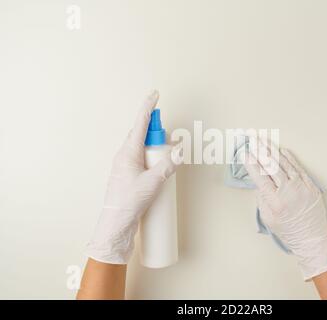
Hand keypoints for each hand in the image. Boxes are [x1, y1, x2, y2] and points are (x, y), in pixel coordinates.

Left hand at [86, 90, 181, 263]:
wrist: (116, 222)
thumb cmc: (130, 201)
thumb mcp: (154, 182)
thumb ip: (168, 164)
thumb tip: (179, 151)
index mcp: (128, 152)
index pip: (140, 123)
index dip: (148, 107)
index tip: (155, 94)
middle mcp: (124, 155)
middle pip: (140, 133)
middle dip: (153, 128)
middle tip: (167, 133)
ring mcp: (123, 165)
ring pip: (139, 146)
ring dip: (152, 144)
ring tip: (164, 153)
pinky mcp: (126, 174)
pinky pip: (139, 157)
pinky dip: (149, 155)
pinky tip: (156, 165)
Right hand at [243, 139, 326, 279]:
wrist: (311, 238)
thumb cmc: (288, 231)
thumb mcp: (267, 218)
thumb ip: (262, 198)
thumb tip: (260, 181)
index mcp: (275, 202)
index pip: (260, 176)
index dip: (251, 163)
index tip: (244, 153)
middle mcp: (288, 192)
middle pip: (271, 165)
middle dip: (260, 150)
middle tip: (252, 138)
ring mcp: (301, 187)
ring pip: (285, 163)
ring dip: (272, 150)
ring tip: (264, 140)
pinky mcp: (311, 186)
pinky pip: (298, 168)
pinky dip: (289, 158)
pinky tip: (281, 150)